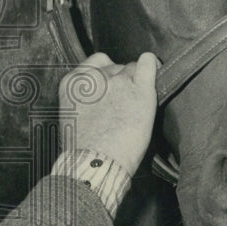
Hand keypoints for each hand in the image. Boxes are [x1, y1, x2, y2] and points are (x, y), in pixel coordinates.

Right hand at [58, 52, 158, 175]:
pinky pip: (148, 65)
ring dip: (136, 79)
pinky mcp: (140, 91)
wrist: (96, 163)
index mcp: (74, 83)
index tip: (111, 84)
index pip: (96, 62)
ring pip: (132, 67)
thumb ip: (84, 99)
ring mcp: (118, 82)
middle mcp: (95, 77)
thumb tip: (100, 97)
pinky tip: (154, 68)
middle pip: (115, 66)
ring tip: (137, 97)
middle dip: (120, 79)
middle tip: (124, 100)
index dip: (107, 72)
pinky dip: (152, 66)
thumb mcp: (72, 116)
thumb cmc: (84, 149)